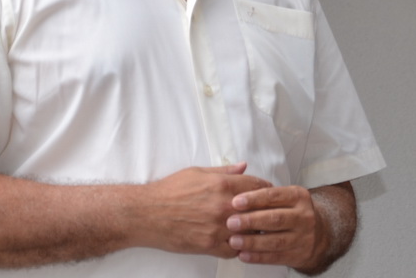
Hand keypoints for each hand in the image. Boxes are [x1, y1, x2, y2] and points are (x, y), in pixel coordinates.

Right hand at [140, 162, 272, 257]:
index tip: (269, 193)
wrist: (147, 214)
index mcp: (222, 185)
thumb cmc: (169, 191)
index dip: (266, 189)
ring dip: (253, 230)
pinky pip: (234, 249)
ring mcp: (218, 228)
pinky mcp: (209, 245)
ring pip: (249, 232)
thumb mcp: (198, 172)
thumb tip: (243, 166)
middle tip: (267, 212)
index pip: (258, 186)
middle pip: (258, 209)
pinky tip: (238, 242)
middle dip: (264, 210)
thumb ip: (224, 171)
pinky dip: (239, 246)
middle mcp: (223, 206)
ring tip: (254, 228)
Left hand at [226, 181, 355, 273]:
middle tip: (231, 222)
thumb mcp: (285, 196)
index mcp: (298, 196)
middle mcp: (303, 216)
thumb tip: (238, 190)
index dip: (254, 199)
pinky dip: (258, 257)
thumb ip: (264, 193)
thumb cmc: (292, 211)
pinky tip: (243, 255)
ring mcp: (303, 237)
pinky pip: (276, 257)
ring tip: (233, 240)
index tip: (236, 201)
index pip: (275, 195)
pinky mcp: (298, 255)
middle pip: (275, 218)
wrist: (318, 233)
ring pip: (275, 240)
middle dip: (251, 220)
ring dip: (252, 241)